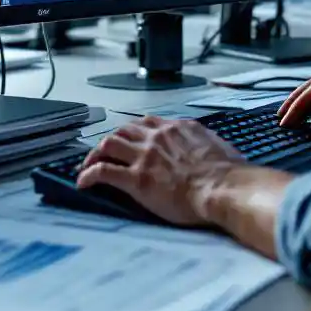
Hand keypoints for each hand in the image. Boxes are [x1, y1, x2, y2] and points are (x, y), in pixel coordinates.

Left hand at [76, 117, 245, 225]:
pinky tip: (83, 182)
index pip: (149, 122)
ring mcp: (144, 156)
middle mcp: (157, 137)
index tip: (132, 139)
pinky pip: (103, 172)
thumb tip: (208, 147)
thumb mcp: (219, 146)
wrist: (223, 188)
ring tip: (89, 164)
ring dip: (95, 153)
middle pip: (124, 129)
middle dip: (112, 139)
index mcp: (178, 128)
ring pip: (108, 144)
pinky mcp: (136, 179)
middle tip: (106, 152)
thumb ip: (205, 142)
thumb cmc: (228, 174)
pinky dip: (88, 175)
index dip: (135, 130)